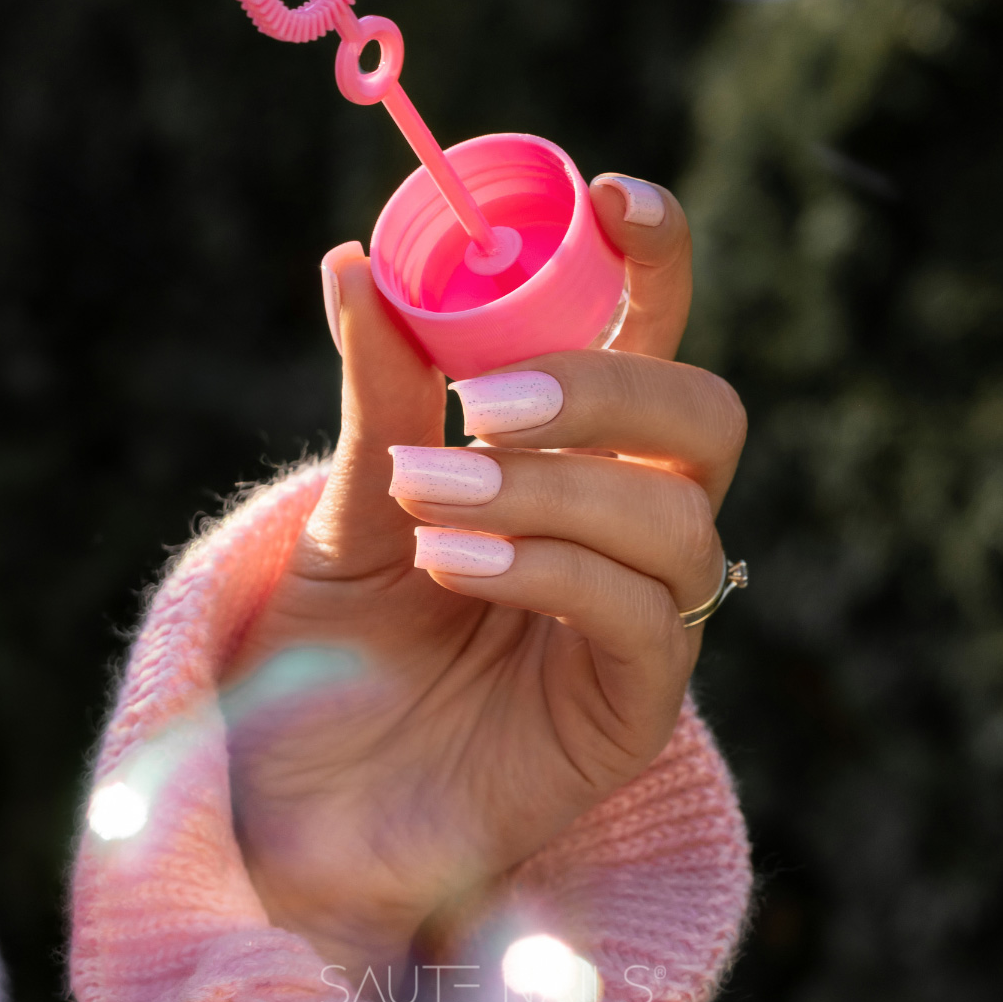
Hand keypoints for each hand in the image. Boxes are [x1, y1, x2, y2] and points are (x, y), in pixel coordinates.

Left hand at [225, 175, 745, 980]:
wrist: (300, 804)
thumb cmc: (333, 648)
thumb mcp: (350, 504)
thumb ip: (381, 396)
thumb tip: (356, 261)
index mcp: (577, 453)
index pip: (655, 335)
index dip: (655, 259)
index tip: (607, 197)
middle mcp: (630, 522)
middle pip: (702, 417)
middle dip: (609, 390)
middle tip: (491, 402)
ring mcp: (645, 617)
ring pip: (673, 519)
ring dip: (549, 491)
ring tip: (429, 499)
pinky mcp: (635, 708)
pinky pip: (640, 618)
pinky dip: (547, 570)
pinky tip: (453, 563)